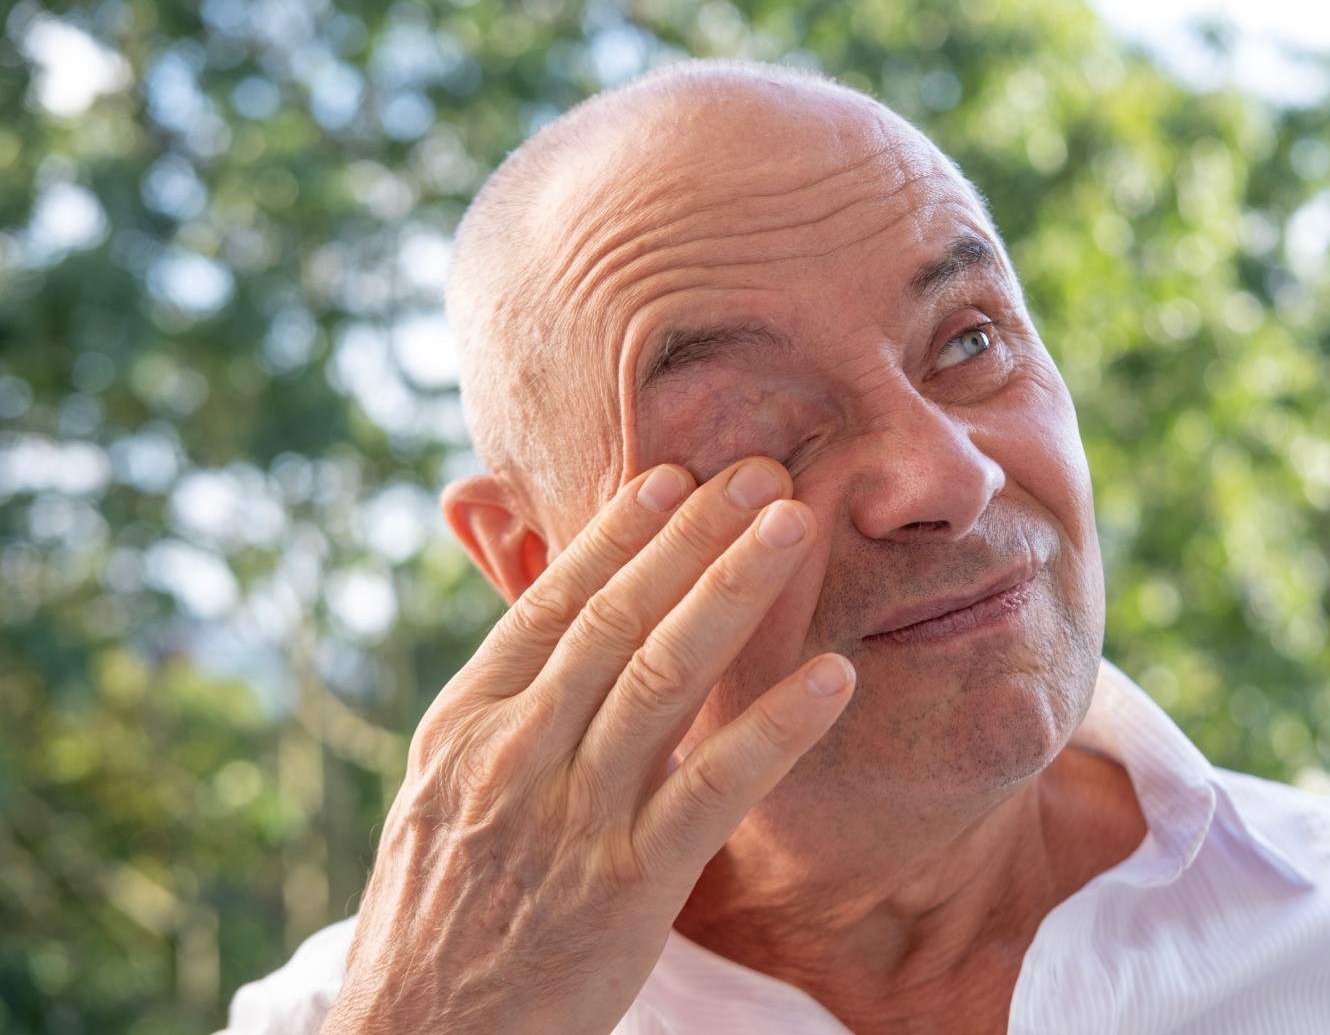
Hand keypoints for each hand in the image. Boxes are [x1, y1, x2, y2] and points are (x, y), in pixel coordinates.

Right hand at [320, 458, 853, 1033]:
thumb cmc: (442, 914)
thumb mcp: (443, 794)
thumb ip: (507, 709)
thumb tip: (569, 627)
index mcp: (466, 723)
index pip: (553, 604)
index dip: (620, 533)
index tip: (675, 473)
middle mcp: (514, 754)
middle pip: (616, 619)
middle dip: (693, 535)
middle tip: (761, 470)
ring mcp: (570, 817)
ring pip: (662, 679)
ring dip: (733, 591)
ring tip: (792, 525)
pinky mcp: (626, 886)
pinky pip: (712, 790)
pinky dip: (774, 727)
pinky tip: (831, 678)